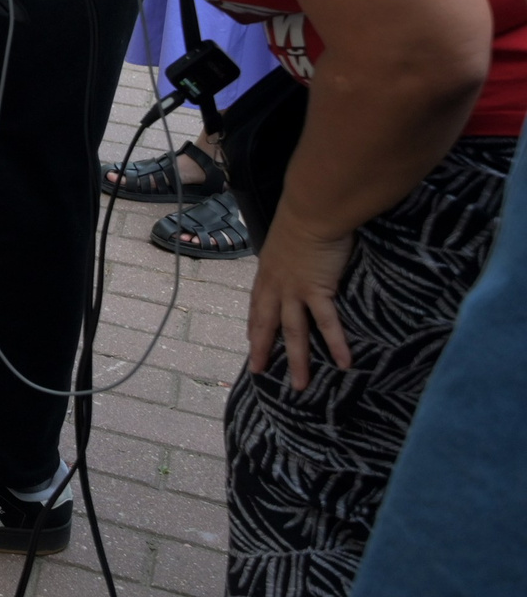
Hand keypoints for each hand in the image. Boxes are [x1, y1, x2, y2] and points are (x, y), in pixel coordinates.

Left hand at [247, 204, 354, 391]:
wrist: (310, 211)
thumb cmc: (302, 217)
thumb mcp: (285, 239)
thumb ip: (289, 253)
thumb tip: (297, 256)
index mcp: (267, 272)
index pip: (257, 304)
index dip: (254, 324)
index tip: (251, 341)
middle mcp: (276, 285)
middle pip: (267, 324)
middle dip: (262, 350)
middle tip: (258, 372)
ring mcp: (295, 291)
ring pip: (294, 333)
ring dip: (298, 361)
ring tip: (301, 386)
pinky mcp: (318, 290)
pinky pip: (327, 323)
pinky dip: (336, 343)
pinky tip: (345, 363)